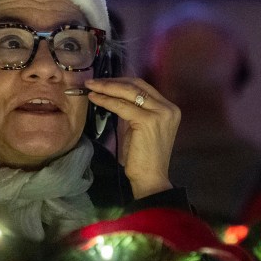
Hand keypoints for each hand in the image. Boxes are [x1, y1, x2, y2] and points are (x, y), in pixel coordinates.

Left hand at [84, 77, 179, 198]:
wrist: (150, 179)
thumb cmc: (143, 158)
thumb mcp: (140, 128)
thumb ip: (134, 110)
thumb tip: (114, 95)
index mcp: (169, 109)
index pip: (143, 87)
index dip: (122, 81)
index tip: (104, 81)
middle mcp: (168, 108)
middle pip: (136, 85)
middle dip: (113, 81)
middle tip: (93, 81)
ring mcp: (160, 113)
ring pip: (128, 92)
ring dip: (107, 87)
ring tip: (91, 86)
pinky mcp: (147, 121)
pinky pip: (121, 106)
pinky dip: (106, 100)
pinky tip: (95, 98)